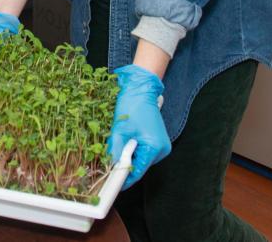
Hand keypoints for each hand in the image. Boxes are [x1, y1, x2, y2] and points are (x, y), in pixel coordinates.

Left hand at [108, 64, 170, 189]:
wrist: (141, 88)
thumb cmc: (132, 105)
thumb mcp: (120, 130)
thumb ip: (115, 151)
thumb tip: (109, 168)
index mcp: (155, 148)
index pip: (138, 171)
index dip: (124, 178)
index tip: (111, 184)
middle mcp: (162, 150)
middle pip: (140, 166)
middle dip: (125, 165)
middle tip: (109, 162)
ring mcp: (161, 145)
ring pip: (141, 159)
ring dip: (128, 156)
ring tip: (118, 145)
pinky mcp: (157, 140)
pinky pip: (143, 151)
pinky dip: (133, 150)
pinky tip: (126, 141)